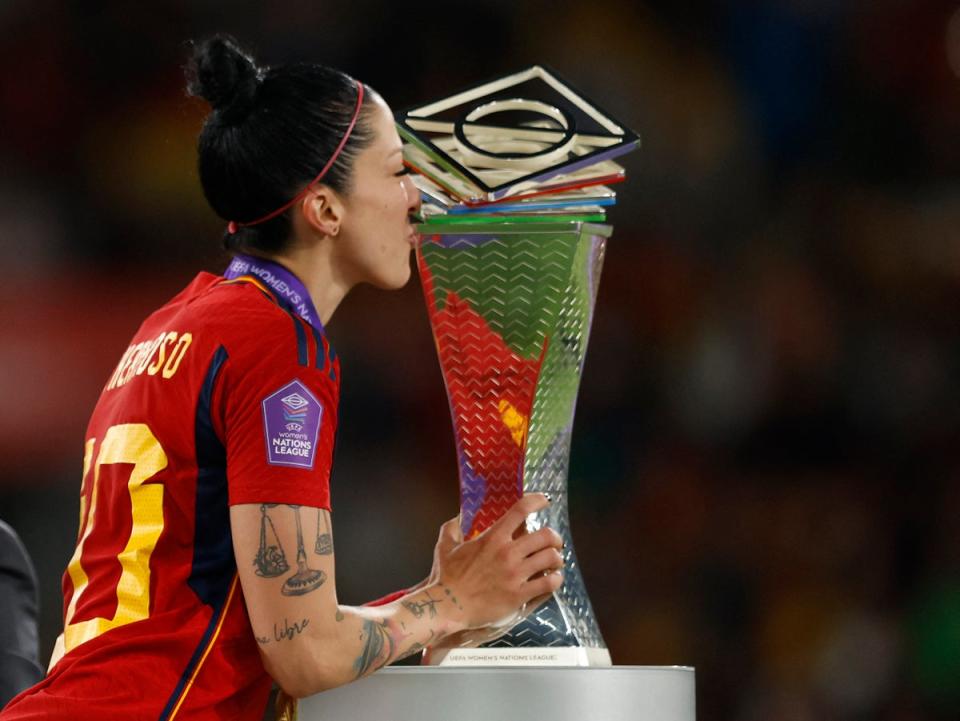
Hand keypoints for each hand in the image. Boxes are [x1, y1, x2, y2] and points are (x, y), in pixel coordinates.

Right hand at [430, 494, 563, 630]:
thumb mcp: (445, 547)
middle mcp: (508, 553)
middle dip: (554, 537)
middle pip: (546, 535)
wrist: (447, 607)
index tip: (544, 500)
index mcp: (493, 538)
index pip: (521, 510)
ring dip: (557, 559)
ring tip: (554, 562)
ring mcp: (515, 575)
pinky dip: (555, 580)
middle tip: (553, 542)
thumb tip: (458, 519)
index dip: (537, 501)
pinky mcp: (519, 596)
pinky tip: (552, 580)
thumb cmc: (446, 578)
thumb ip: (452, 529)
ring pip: (551, 558)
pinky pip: (548, 585)